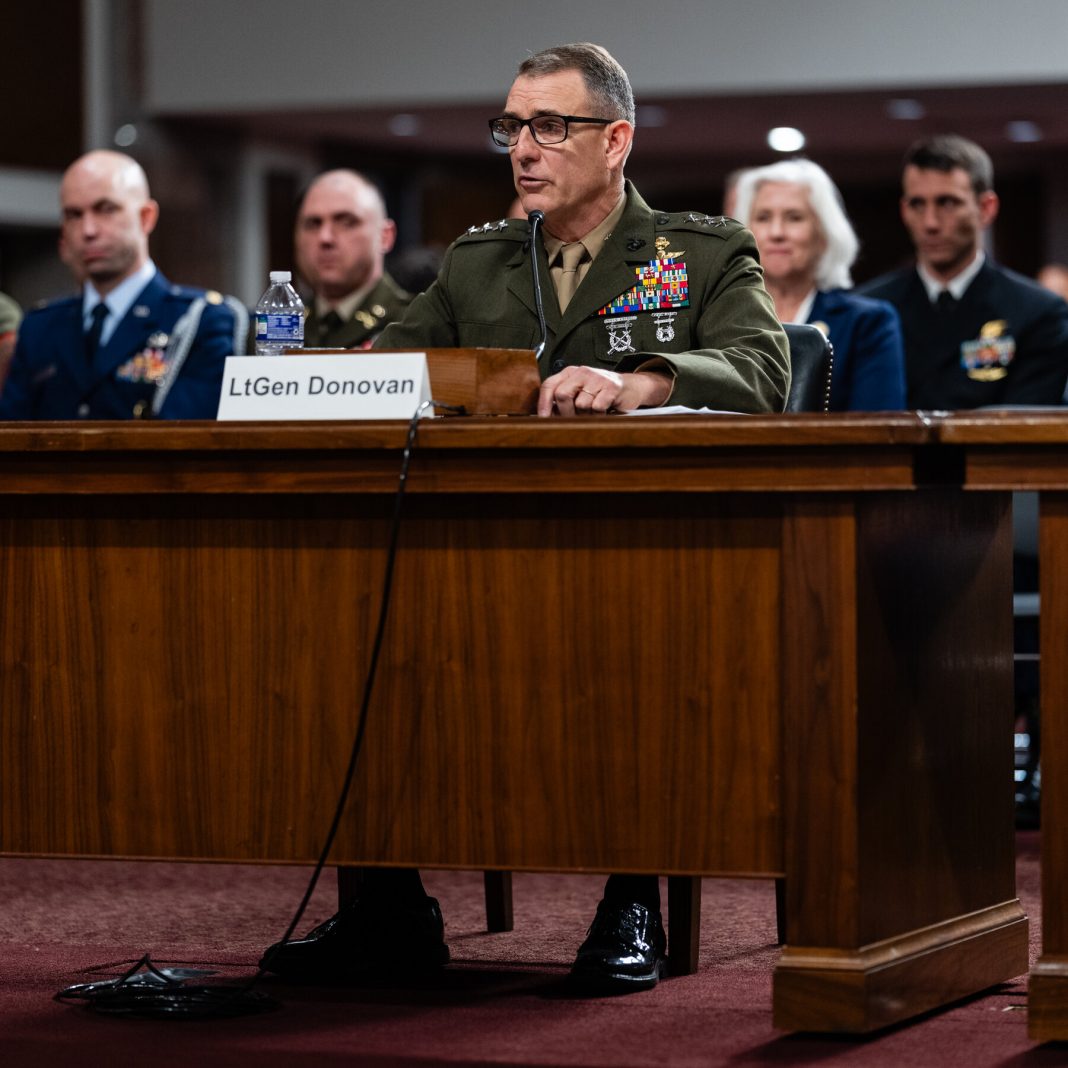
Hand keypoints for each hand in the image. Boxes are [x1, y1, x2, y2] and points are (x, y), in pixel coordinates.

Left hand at [537, 366, 671, 416]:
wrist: (630, 388)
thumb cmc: (601, 394)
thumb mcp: (580, 393)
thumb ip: (564, 401)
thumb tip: (545, 418)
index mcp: (570, 373)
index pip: (549, 385)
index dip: (543, 404)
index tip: (542, 419)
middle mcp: (582, 372)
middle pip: (562, 395)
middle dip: (566, 412)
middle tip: (575, 419)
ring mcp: (597, 378)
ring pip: (581, 405)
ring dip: (586, 415)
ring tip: (594, 412)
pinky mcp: (611, 387)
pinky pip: (597, 408)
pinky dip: (599, 414)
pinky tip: (604, 410)